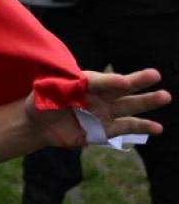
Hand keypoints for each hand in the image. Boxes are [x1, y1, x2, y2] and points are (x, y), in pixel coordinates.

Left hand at [27, 68, 167, 148]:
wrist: (38, 124)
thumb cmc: (41, 102)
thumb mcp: (46, 92)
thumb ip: (62, 89)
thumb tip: (79, 85)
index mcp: (84, 82)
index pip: (99, 80)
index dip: (110, 80)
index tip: (123, 81)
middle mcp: (99, 95)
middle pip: (120, 88)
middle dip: (138, 81)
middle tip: (155, 74)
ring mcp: (104, 112)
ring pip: (129, 105)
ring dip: (147, 101)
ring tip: (165, 96)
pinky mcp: (105, 129)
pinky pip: (126, 127)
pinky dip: (142, 127)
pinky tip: (158, 127)